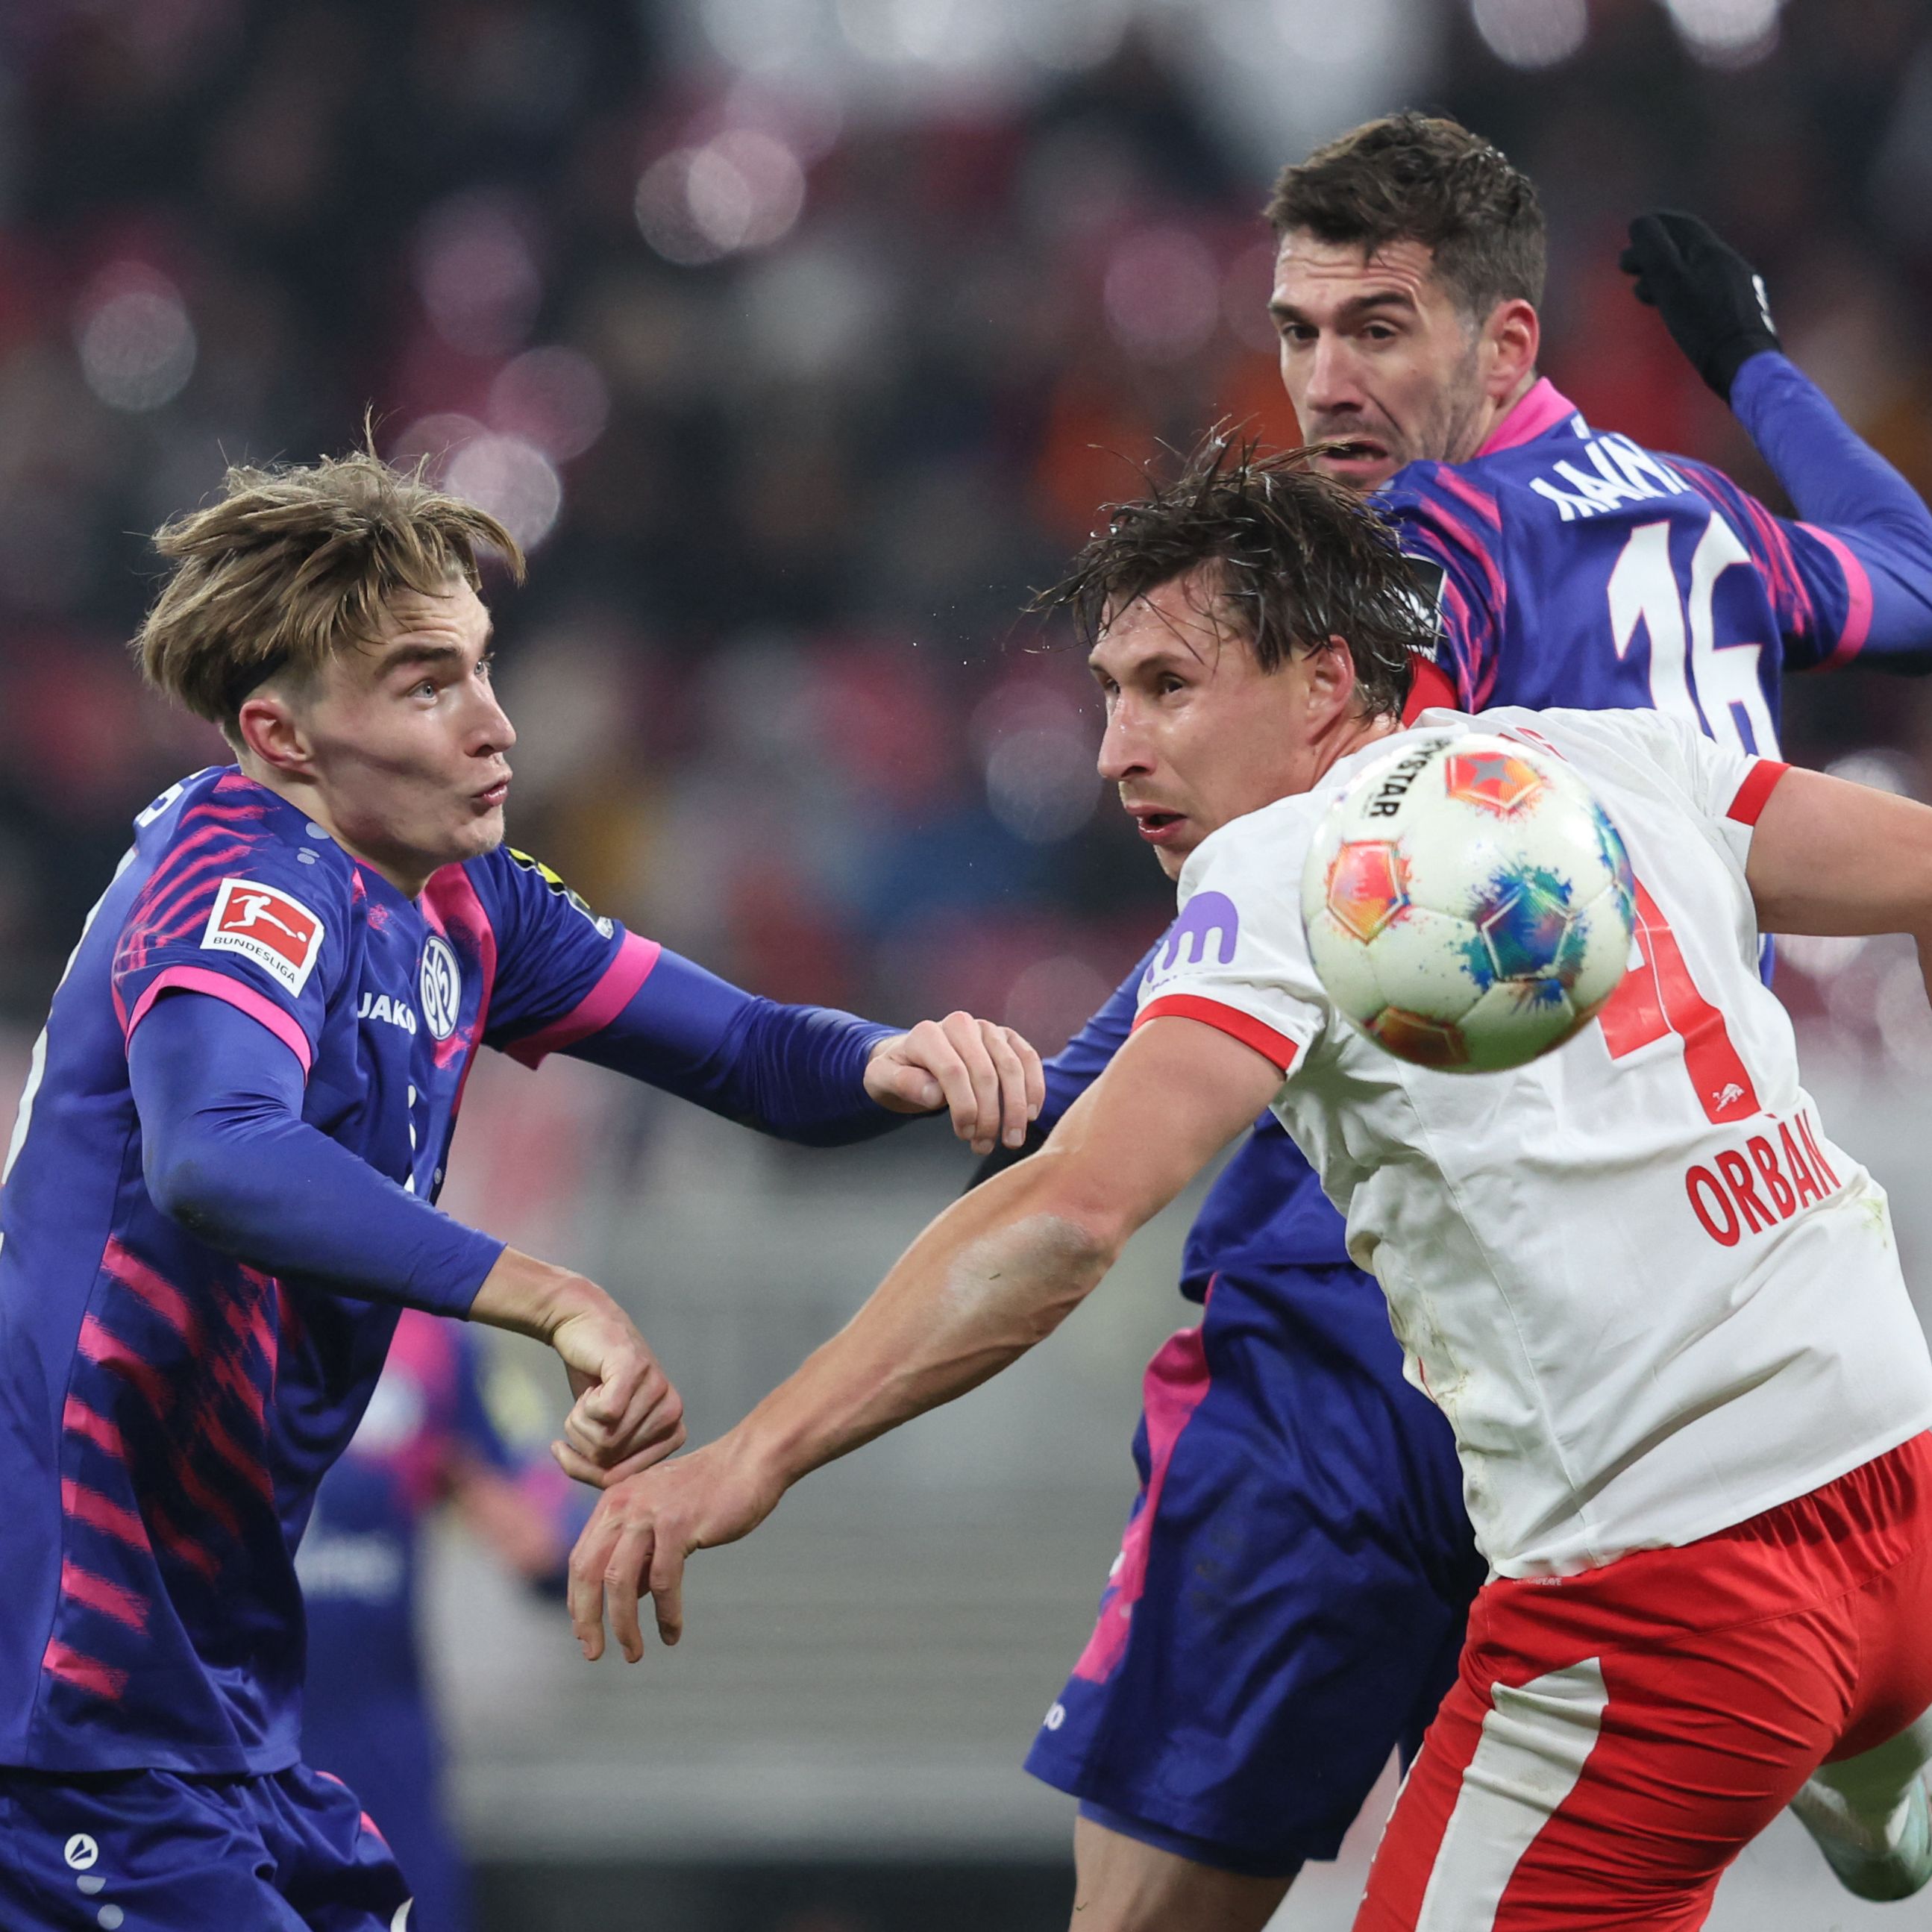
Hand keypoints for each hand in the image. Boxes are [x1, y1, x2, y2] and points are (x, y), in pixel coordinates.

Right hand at [469, 1250, 685, 1484]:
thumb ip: (610, 1466)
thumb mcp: (605, 1433)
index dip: (589, 1469)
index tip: (582, 1443)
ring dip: (578, 1422)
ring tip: (592, 1394)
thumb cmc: (593, 1384)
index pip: (622, 1480)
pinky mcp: (635, 1371)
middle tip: (588, 1409)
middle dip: (581, 1441)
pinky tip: (592, 1385)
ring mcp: (657, 1390)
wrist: (583, 1325)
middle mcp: (673, 1412)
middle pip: (608, 1461)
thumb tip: (607, 1496)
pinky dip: (582, 1406)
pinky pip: (602, 1414)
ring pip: (602, 1440)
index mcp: (672, 1433)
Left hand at [567, 1437, 784, 1660]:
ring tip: (633, 1653)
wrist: (749, 1460)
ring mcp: (649, 1512)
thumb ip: (641, 1551)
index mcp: (614, 1501)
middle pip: (587, 1570)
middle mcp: (623, 1504)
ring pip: (620, 1580)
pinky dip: (666, 1613)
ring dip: (623, 1624)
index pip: (580, 1558)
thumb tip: (627, 1596)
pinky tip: (671, 1633)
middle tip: (592, 1652)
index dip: (577, 1600)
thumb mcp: (662, 1515)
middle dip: (586, 1618)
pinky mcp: (678, 1524)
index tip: (582, 1632)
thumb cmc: (710, 1490)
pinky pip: (663, 1581)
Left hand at [863, 1011, 1044, 1155]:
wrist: (914, 1059)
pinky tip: (1032, 1115)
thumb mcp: (883, 1079)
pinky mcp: (1007, 1037)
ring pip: (1012, 1068)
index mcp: (928, 1033)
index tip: (965, 1135)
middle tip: (984, 1146)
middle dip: (990, 1116)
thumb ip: (904, 1083)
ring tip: (1011, 1140)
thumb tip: (935, 1094)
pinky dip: (1034, 1088)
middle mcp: (961, 1024)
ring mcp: (987, 1029)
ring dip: (1017, 1109)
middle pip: (986, 1073)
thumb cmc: (899, 1072)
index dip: (964, 1107)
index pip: (954, 1071)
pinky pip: (1028, 1060)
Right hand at [1620, 210, 1779, 401]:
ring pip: (1694, 271)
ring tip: (1643, 292)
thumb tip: (1640, 223)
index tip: (1633, 230)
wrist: (1742, 361)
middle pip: (1686, 248)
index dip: (1654, 224)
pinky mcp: (1740, 309)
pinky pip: (1704, 289)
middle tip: (1627, 267)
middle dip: (1654, 253)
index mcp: (1711, 252)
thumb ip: (1653, 249)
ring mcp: (1737, 285)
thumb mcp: (1670, 282)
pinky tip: (1674, 308)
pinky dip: (1681, 291)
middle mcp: (1728, 261)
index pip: (1681, 225)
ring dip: (1665, 276)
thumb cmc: (1702, 322)